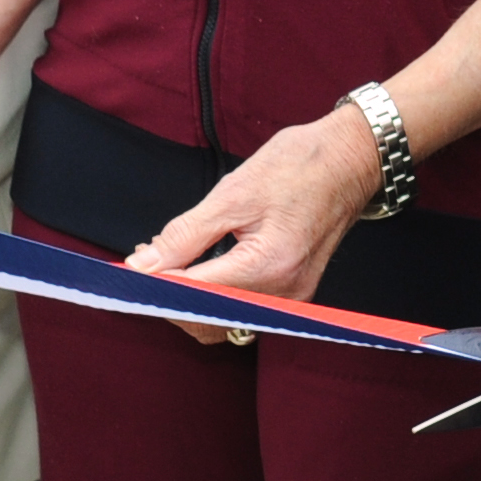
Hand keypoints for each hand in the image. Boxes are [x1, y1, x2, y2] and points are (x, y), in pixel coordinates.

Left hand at [119, 105, 384, 342]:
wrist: (351, 159)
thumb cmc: (299, 166)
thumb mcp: (233, 192)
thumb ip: (185, 235)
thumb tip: (144, 266)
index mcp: (269, 267)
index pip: (195, 295)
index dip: (155, 284)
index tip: (129, 269)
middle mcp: (284, 295)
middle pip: (207, 320)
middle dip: (169, 296)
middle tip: (147, 259)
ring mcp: (292, 300)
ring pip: (223, 321)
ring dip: (189, 299)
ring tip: (170, 261)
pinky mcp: (293, 295)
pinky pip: (243, 310)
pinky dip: (214, 296)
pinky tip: (198, 269)